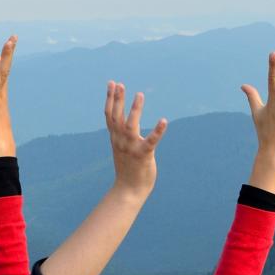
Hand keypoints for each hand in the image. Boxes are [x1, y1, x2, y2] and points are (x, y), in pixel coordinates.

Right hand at [105, 82, 167, 198]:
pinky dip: (157, 132)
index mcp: (115, 139)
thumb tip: (121, 122)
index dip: (110, 99)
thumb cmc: (128, 169)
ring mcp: (131, 149)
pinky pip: (151, 142)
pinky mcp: (143, 156)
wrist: (128, 190)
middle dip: (118, 100)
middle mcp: (120, 141)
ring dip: (134, 110)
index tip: (112, 83)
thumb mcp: (121, 148)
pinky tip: (164, 121)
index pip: (110, 115)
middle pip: (117, 117)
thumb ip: (121, 135)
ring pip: (130, 126)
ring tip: (139, 95)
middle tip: (120, 84)